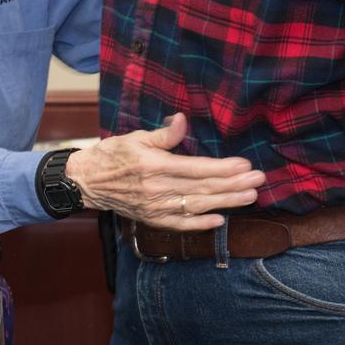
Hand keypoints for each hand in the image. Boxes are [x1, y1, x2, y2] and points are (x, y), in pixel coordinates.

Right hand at [65, 113, 263, 229]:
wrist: (86, 182)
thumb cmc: (113, 155)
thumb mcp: (136, 138)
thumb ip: (164, 134)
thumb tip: (182, 120)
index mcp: (154, 166)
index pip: (196, 168)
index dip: (222, 168)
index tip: (244, 165)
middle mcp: (157, 190)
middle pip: (203, 188)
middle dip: (234, 184)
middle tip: (258, 180)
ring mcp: (156, 208)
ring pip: (198, 206)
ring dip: (226, 202)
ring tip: (249, 196)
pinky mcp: (152, 220)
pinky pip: (181, 224)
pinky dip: (201, 224)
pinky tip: (221, 220)